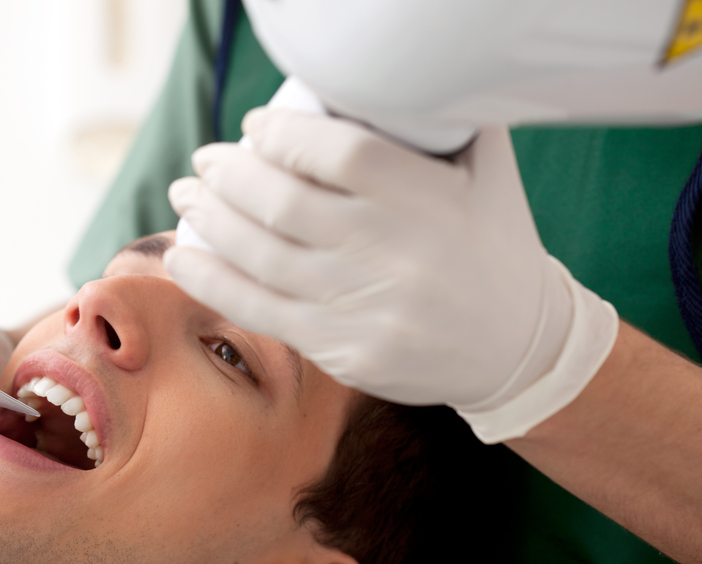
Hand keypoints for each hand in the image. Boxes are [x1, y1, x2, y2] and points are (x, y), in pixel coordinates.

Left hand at [166, 109, 616, 439]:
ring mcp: (364, 308)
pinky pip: (262, 311)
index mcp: (427, 199)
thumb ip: (447, 122)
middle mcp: (392, 253)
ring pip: (262, 256)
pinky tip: (182, 256)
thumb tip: (396, 73)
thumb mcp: (490, 176)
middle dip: (228, 175)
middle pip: (284, 202)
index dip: (280, 135)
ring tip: (186, 195)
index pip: (336, 151)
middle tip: (205, 160)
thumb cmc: (498, 249)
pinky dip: (212, 281)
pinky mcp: (345, 352)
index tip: (254, 128)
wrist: (520, 348)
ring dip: (211, 220)